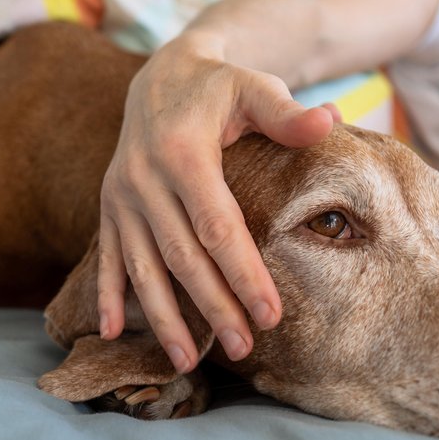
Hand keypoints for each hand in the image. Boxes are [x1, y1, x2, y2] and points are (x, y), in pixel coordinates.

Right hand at [98, 34, 338, 373]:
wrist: (161, 75)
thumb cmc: (220, 89)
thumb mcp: (255, 89)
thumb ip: (289, 113)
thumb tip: (332, 120)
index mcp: (183, 153)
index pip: (218, 227)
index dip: (243, 274)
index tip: (270, 315)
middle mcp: (144, 178)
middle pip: (182, 257)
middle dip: (212, 307)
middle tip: (244, 348)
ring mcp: (121, 195)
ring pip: (142, 267)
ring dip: (163, 318)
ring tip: (186, 364)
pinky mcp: (108, 206)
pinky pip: (106, 257)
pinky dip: (108, 296)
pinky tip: (112, 334)